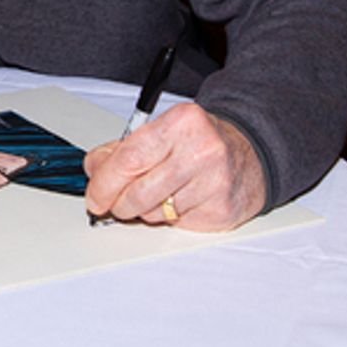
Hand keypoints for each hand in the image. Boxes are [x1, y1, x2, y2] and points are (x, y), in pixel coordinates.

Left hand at [83, 103, 266, 230]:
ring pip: (153, 213)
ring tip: (157, 195)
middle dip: (117, 203)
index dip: (104, 183)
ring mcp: (214, 182)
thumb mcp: (162, 132)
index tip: (95, 196)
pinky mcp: (221, 209)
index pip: (128, 159)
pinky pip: (176, 223)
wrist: (251, 154)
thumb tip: (94, 170)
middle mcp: (201, 150)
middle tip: (114, 204)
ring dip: (144, 211)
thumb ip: (123, 149)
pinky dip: (169, 217)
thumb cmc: (200, 143)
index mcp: (181, 123)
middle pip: (137, 192)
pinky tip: (181, 200)